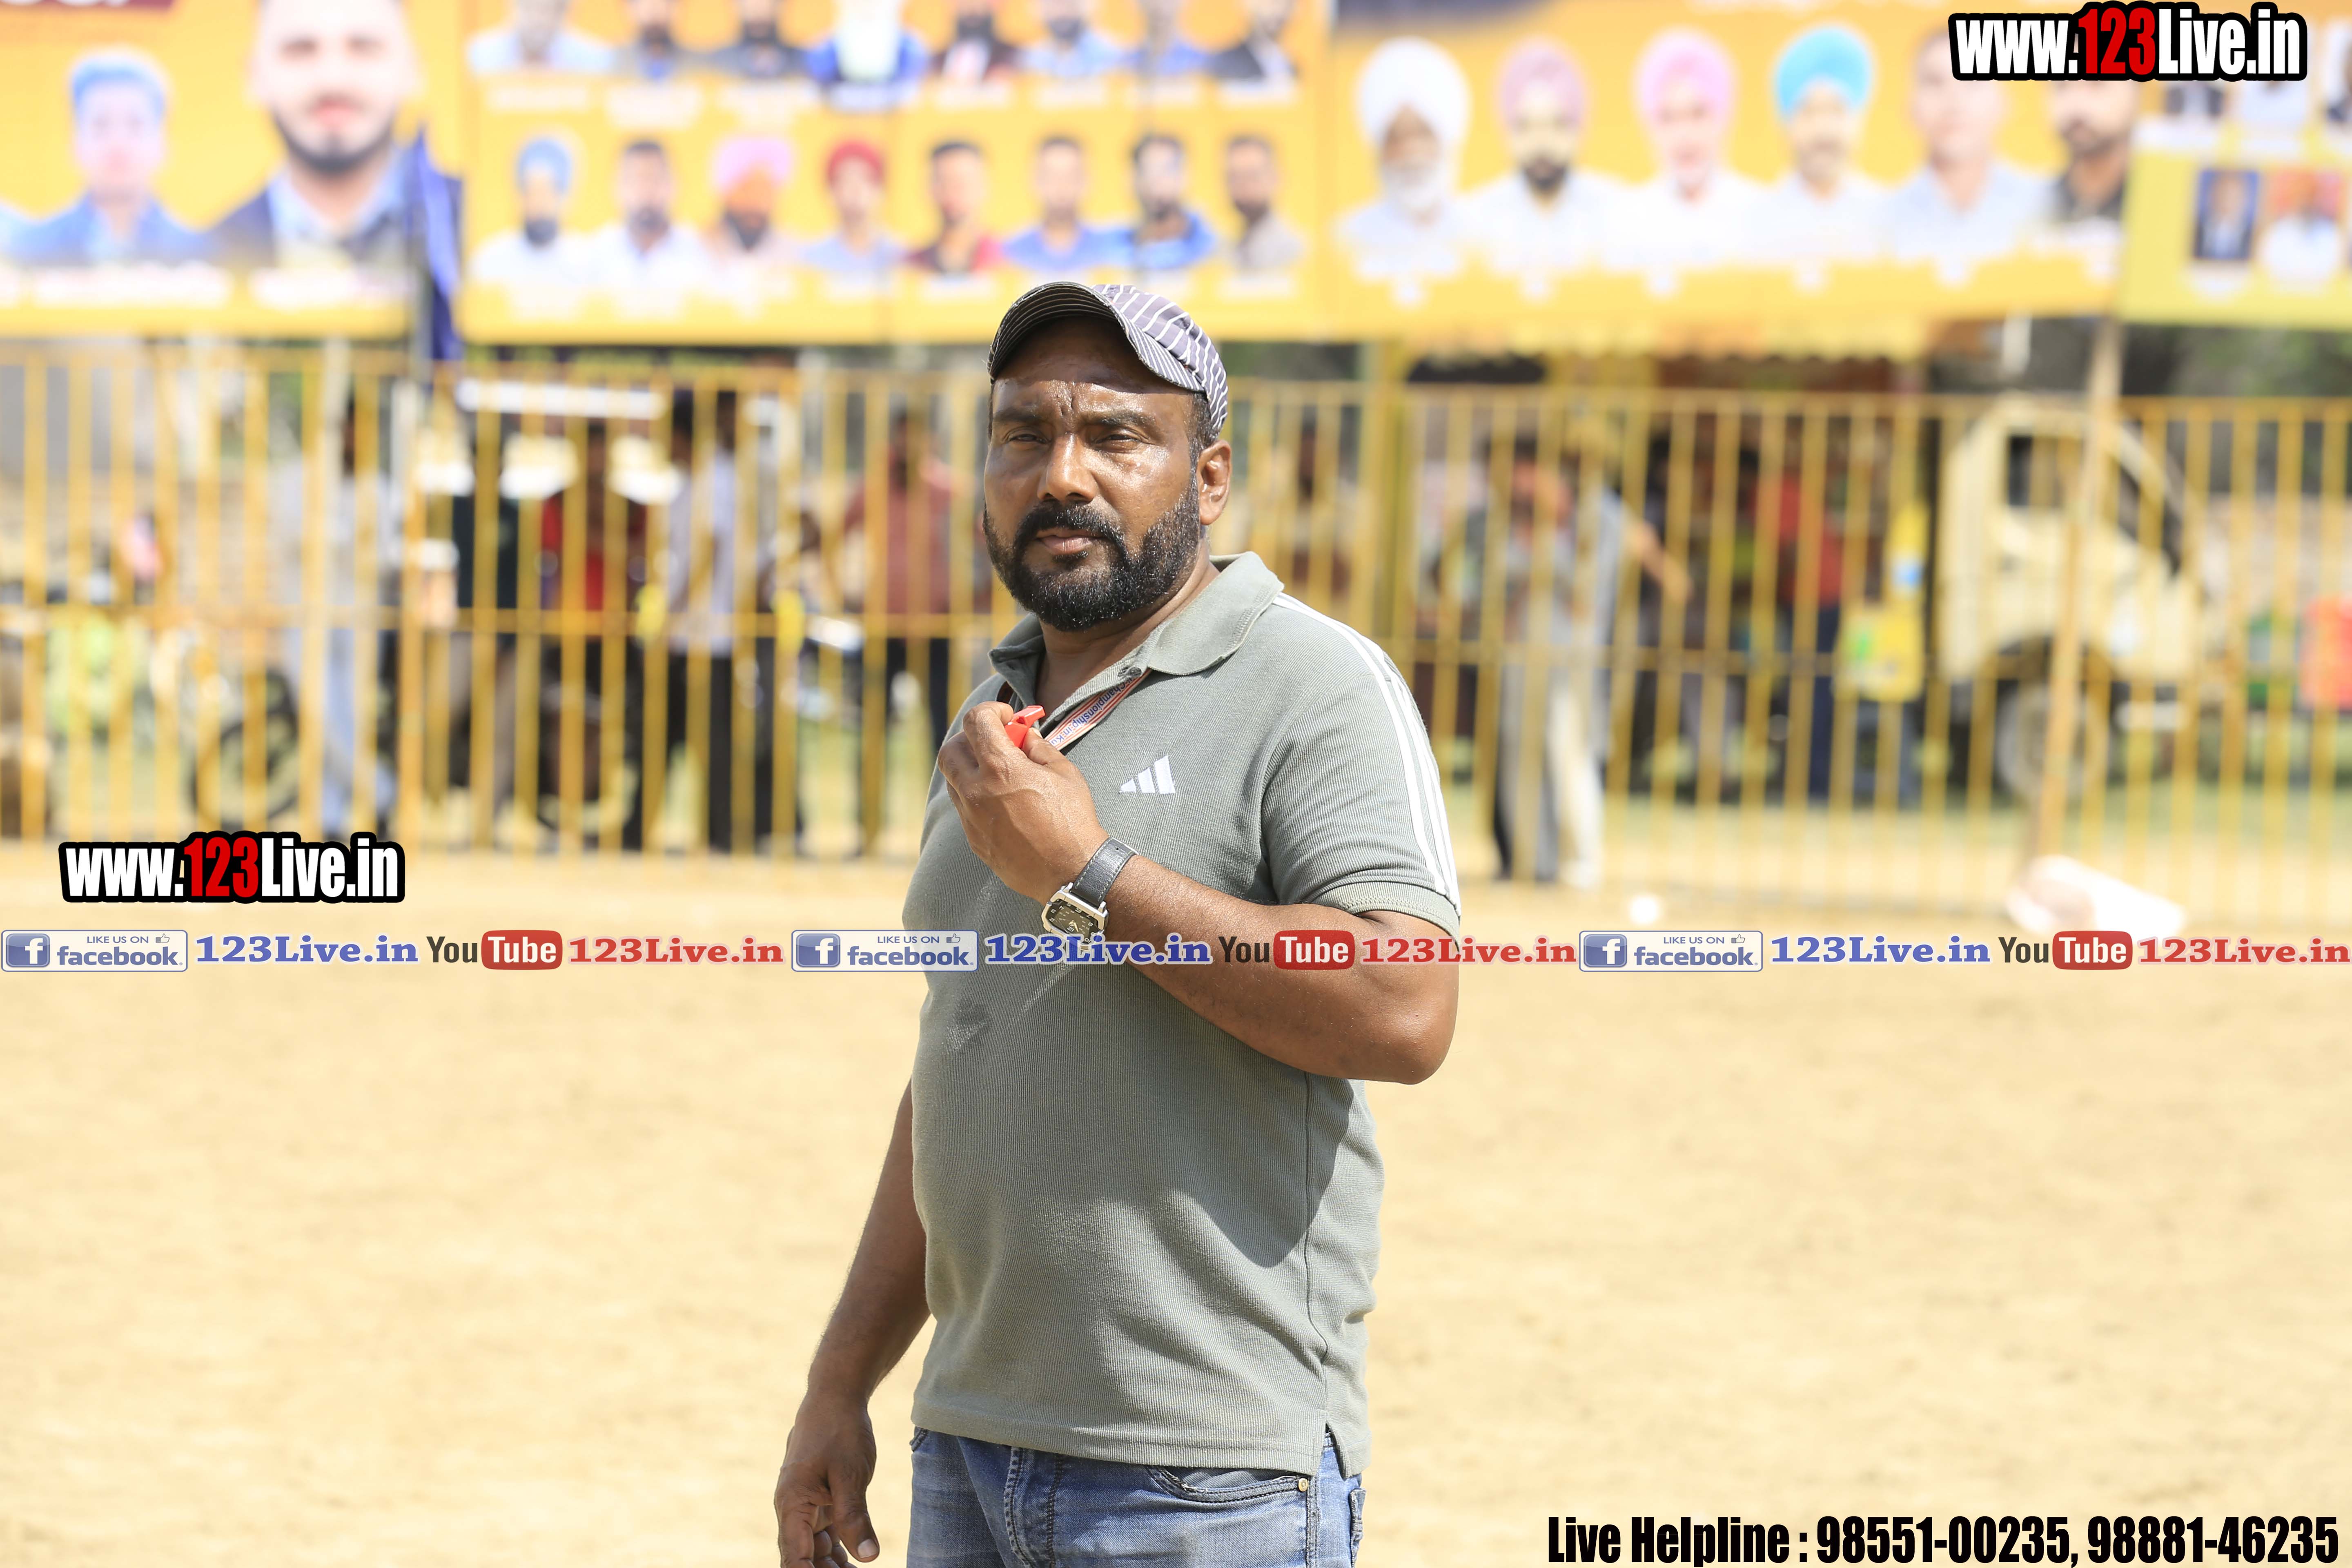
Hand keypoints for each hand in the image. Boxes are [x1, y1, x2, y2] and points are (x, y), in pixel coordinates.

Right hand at [775, 1391, 879, 1567]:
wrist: (836, 1397)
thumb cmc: (840, 1431)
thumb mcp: (851, 1475)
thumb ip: (854, 1517)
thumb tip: (869, 1557)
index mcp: (792, 1505)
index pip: (795, 1559)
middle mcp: (792, 1510)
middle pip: (802, 1559)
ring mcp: (805, 1507)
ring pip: (813, 1551)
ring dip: (831, 1567)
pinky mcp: (819, 1502)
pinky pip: (824, 1537)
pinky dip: (838, 1553)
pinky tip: (855, 1563)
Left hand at [936, 701, 1105, 903]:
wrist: (1071, 871)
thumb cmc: (1072, 819)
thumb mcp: (1063, 772)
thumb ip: (1037, 747)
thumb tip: (1022, 734)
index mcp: (1001, 768)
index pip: (976, 721)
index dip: (991, 710)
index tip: (1006, 716)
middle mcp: (977, 791)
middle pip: (950, 750)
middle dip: (969, 738)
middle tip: (993, 741)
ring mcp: (972, 818)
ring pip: (953, 780)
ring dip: (970, 768)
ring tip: (999, 772)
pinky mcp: (974, 840)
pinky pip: (964, 808)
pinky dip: (976, 795)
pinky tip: (1001, 801)